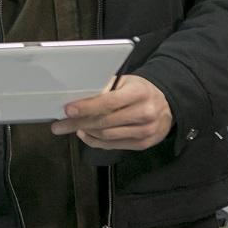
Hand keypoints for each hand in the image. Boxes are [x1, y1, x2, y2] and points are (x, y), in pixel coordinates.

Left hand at [50, 74, 172, 150]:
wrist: (167, 104)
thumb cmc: (139, 90)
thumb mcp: (125, 82)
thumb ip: (105, 88)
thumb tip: (78, 96)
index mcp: (139, 93)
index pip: (109, 102)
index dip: (86, 107)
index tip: (68, 110)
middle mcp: (145, 113)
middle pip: (105, 122)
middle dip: (78, 123)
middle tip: (59, 125)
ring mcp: (146, 131)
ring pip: (108, 136)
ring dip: (86, 132)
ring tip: (71, 127)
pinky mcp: (143, 144)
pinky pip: (114, 145)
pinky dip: (96, 141)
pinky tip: (85, 134)